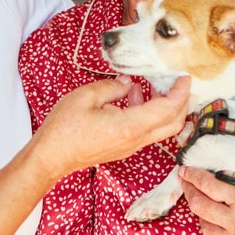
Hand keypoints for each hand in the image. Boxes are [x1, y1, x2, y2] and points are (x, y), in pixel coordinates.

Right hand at [32, 76, 189, 180]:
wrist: (51, 157)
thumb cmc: (64, 128)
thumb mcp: (86, 97)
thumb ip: (113, 87)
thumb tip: (128, 83)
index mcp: (130, 126)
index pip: (167, 109)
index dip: (179, 93)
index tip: (184, 77)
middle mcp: (135, 140)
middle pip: (172, 123)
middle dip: (181, 102)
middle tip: (178, 83)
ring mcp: (130, 146)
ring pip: (161, 129)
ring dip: (164, 108)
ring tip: (150, 86)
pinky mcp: (123, 148)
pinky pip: (147, 132)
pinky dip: (150, 114)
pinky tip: (133, 98)